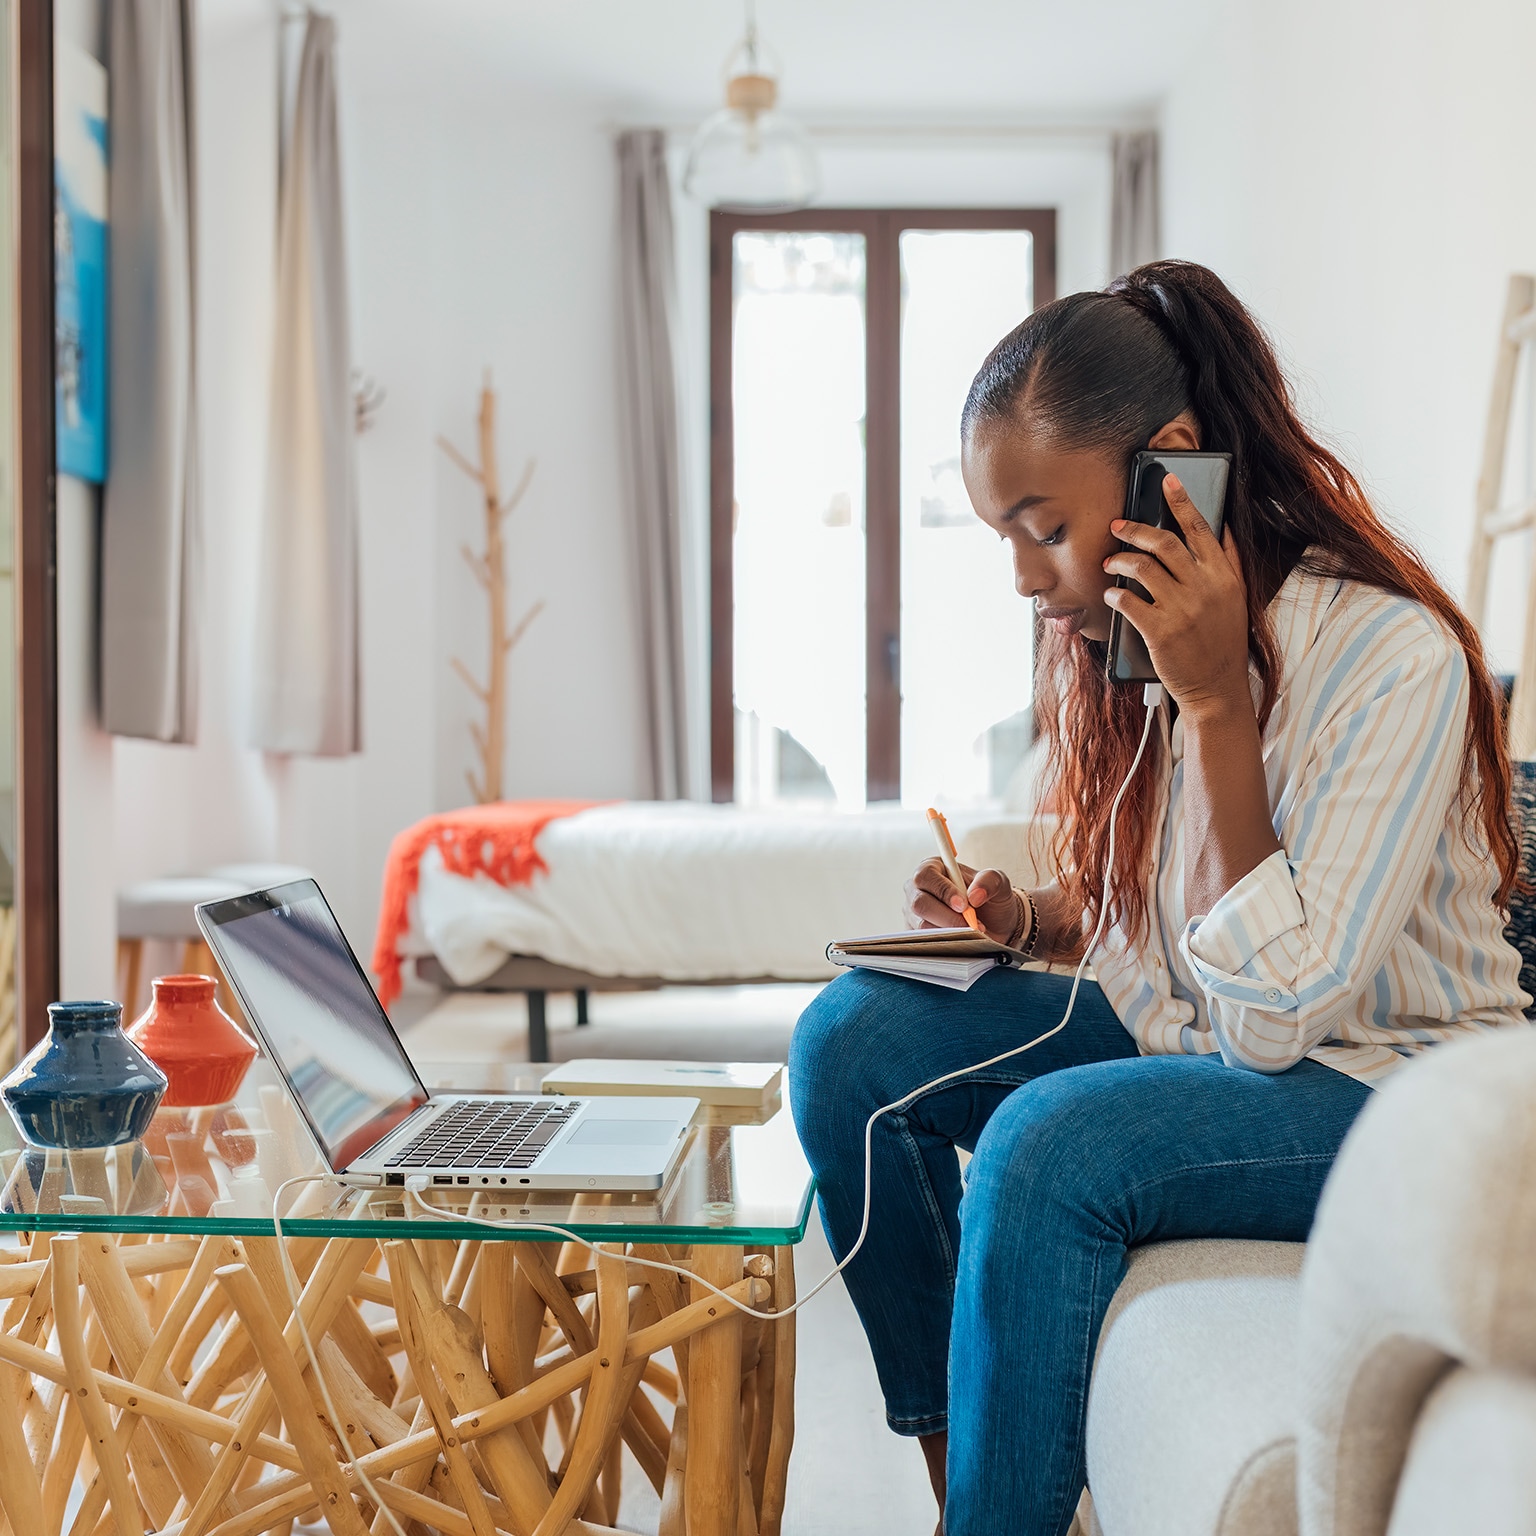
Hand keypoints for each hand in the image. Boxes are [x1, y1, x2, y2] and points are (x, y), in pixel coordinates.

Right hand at [903, 857, 1021, 941]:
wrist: (994, 924)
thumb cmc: (990, 897)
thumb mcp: (998, 882)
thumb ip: (989, 881)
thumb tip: (974, 895)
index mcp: (932, 868)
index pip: (926, 876)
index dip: (942, 890)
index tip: (963, 905)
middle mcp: (917, 889)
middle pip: (919, 903)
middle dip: (946, 916)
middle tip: (971, 925)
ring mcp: (914, 913)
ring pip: (921, 925)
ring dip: (949, 931)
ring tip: (972, 933)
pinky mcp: (916, 934)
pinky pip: (923, 942)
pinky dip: (944, 943)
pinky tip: (962, 942)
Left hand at [1102, 473, 1250, 718]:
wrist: (1217, 689)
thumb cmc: (1222, 643)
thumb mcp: (1236, 599)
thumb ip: (1229, 563)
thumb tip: (1223, 527)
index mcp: (1223, 576)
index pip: (1200, 529)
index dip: (1181, 501)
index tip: (1167, 479)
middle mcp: (1204, 588)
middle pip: (1164, 543)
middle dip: (1134, 529)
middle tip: (1117, 526)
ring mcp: (1182, 609)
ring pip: (1141, 568)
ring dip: (1120, 561)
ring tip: (1110, 563)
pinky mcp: (1160, 631)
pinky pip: (1128, 601)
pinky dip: (1114, 595)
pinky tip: (1111, 595)